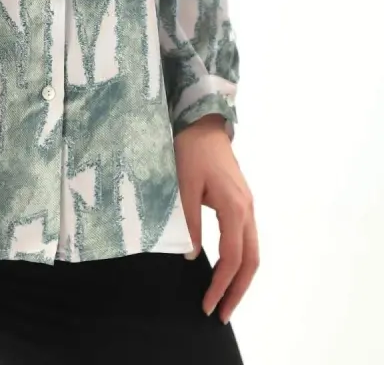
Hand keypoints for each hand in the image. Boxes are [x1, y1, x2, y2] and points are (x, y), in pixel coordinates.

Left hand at [174, 114, 259, 323]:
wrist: (203, 123)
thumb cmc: (191, 150)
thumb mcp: (184, 186)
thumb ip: (188, 222)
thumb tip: (191, 256)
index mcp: (234, 207)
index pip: (232, 257)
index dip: (221, 285)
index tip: (207, 305)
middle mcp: (247, 209)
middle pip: (251, 261)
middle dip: (238, 291)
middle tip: (221, 313)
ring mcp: (247, 206)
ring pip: (252, 251)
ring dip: (241, 278)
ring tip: (225, 299)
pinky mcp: (242, 202)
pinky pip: (247, 239)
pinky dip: (240, 260)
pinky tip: (227, 270)